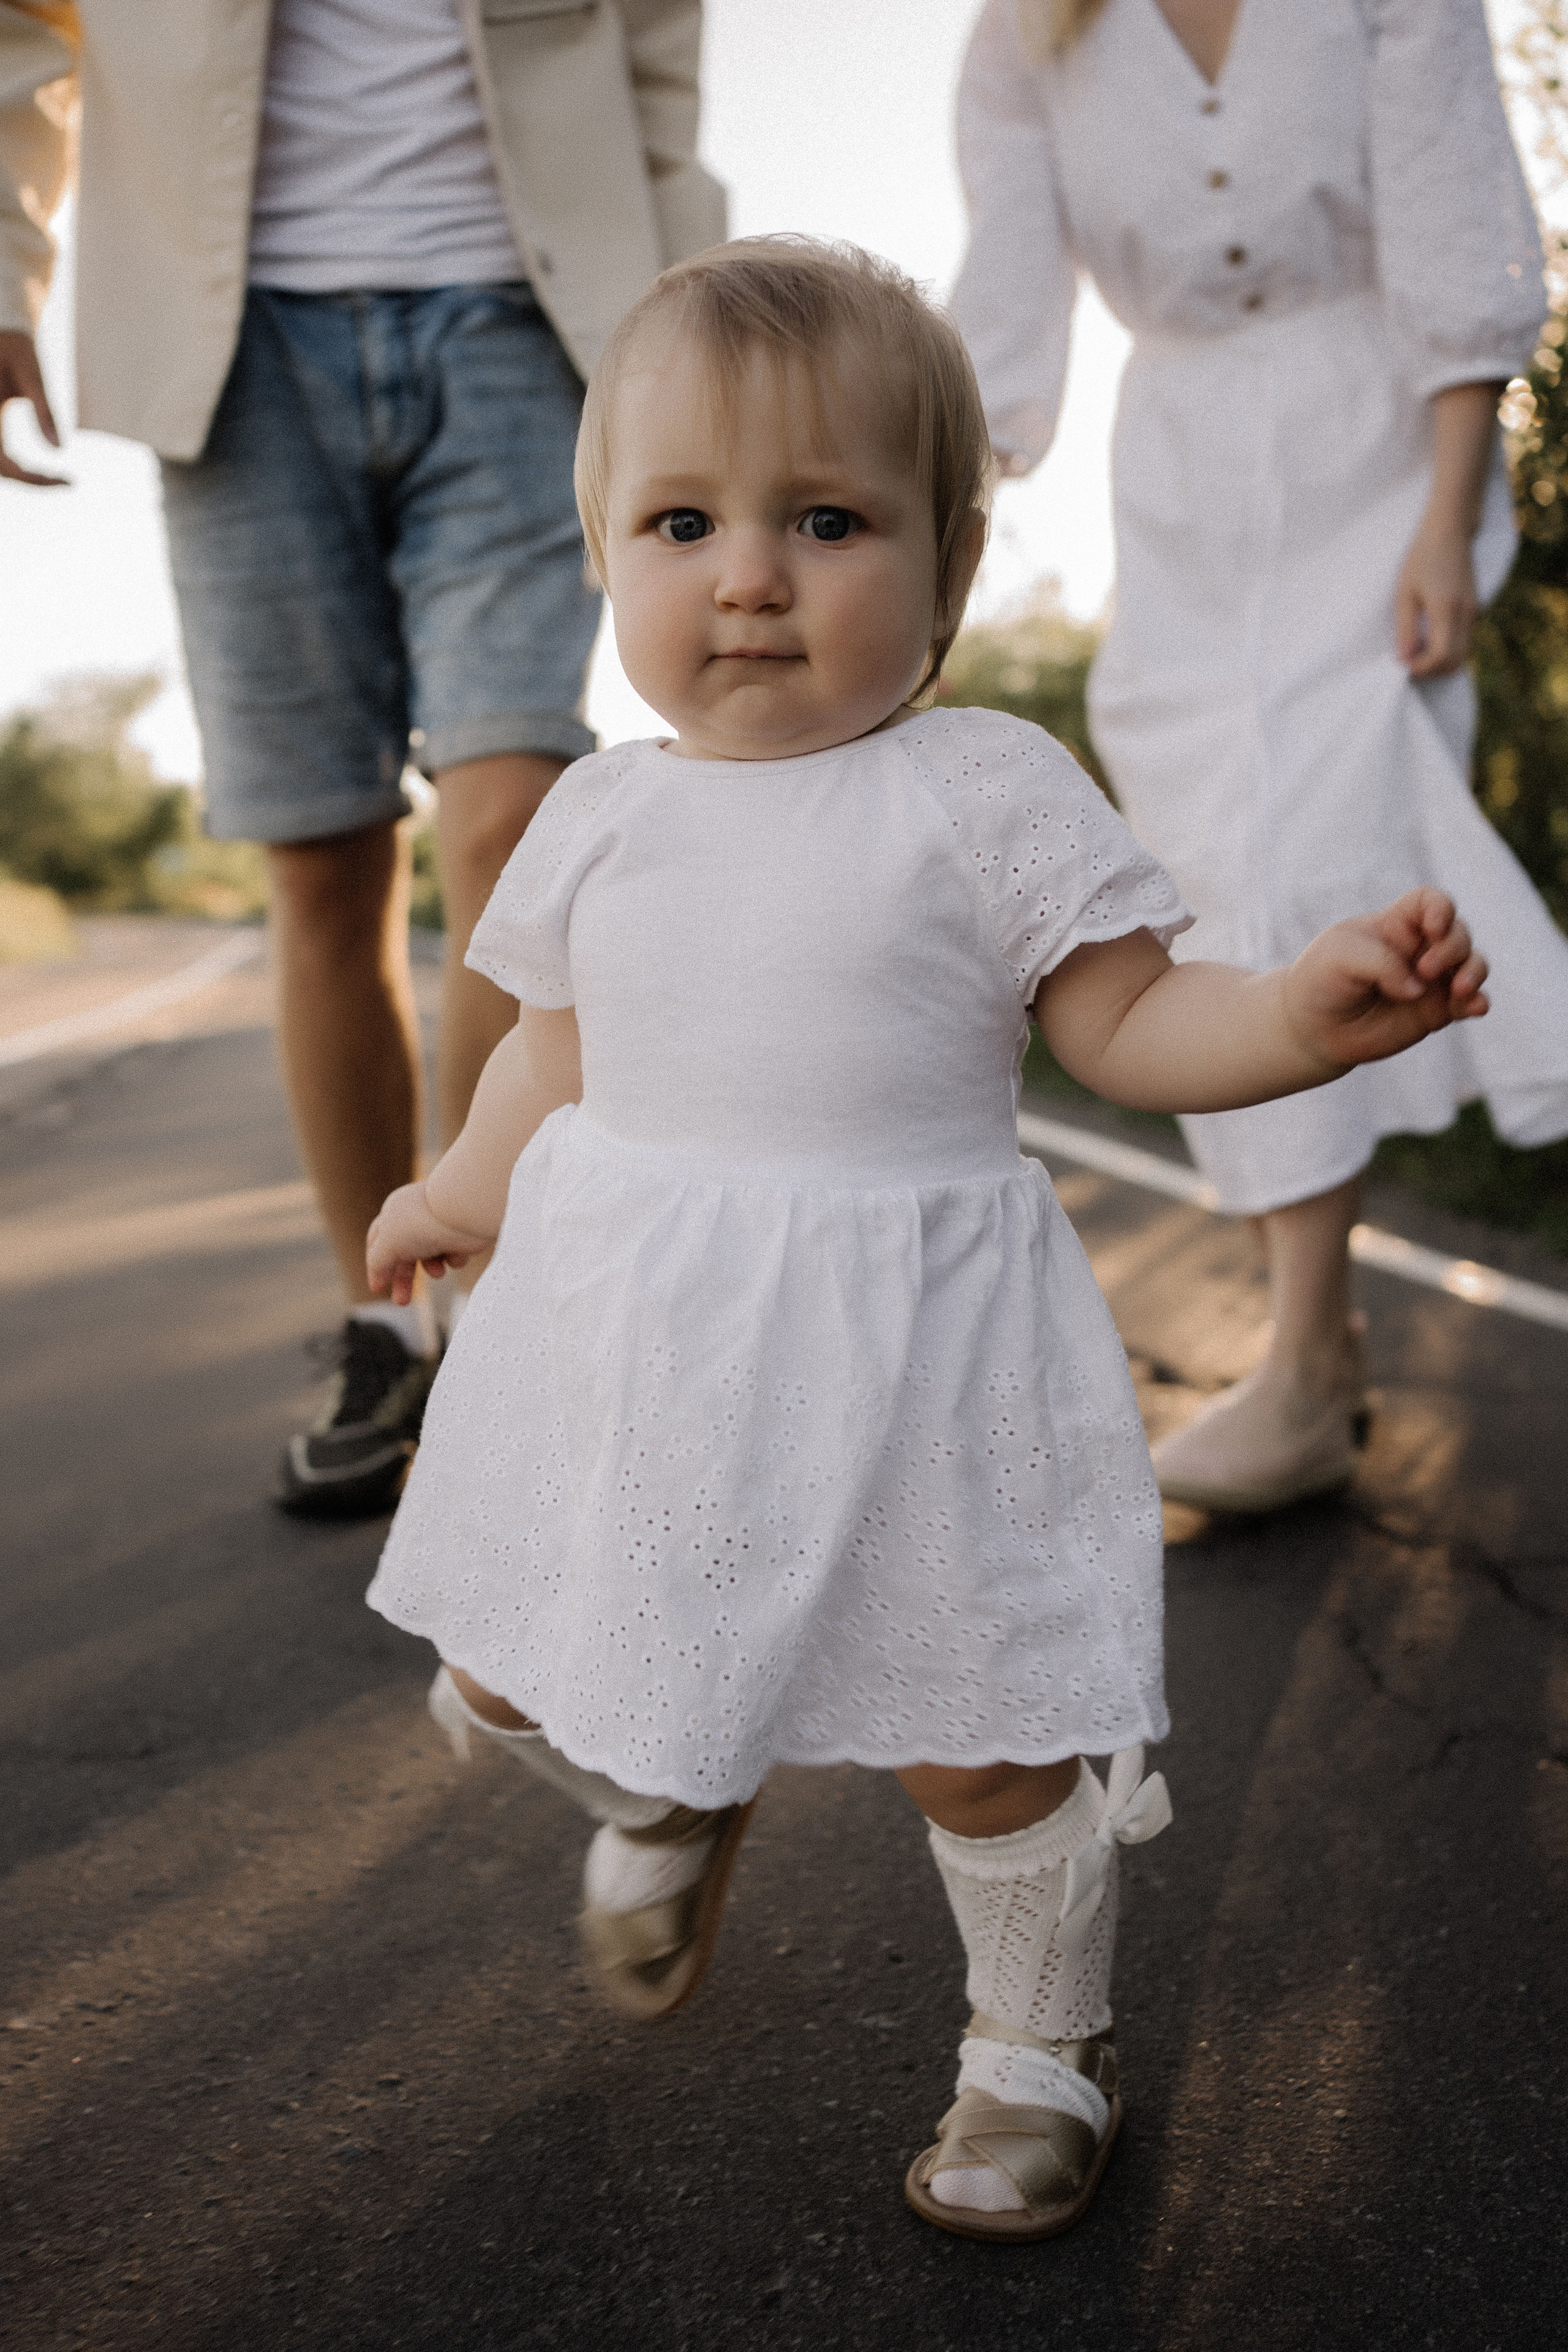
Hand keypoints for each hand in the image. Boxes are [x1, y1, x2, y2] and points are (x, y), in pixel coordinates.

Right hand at [0, 331, 66, 485]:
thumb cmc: (13, 346)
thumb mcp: (31, 371)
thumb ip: (44, 409)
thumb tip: (60, 448)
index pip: (6, 465)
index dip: (35, 480)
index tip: (67, 480)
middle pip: (0, 471)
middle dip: (30, 480)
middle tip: (63, 480)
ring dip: (21, 474)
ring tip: (53, 474)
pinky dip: (14, 464)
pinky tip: (36, 465)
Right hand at [367, 1181, 490, 1307]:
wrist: (466, 1212)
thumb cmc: (422, 1223)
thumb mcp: (388, 1245)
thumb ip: (377, 1262)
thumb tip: (378, 1275)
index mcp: (393, 1213)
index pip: (377, 1241)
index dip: (376, 1265)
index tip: (377, 1288)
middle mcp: (415, 1218)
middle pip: (404, 1254)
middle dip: (403, 1278)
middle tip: (402, 1301)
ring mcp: (439, 1225)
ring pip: (430, 1257)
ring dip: (432, 1268)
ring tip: (438, 1272)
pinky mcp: (461, 1233)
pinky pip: (453, 1255)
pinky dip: (453, 1259)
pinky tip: (456, 1253)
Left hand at [1284, 888, 1488, 1073]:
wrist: (1315, 1027)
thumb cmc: (1324, 979)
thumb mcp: (1341, 957)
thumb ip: (1382, 964)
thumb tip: (1419, 989)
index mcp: (1398, 924)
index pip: (1432, 902)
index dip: (1441, 908)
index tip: (1432, 927)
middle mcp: (1421, 948)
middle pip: (1458, 933)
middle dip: (1452, 948)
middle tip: (1424, 970)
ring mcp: (1432, 980)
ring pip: (1473, 965)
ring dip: (1474, 972)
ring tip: (1459, 990)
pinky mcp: (1437, 1010)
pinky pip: (1470, 1003)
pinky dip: (1479, 1003)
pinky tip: (1477, 1009)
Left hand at [1394, 518, 1477, 677]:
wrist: (1450, 531)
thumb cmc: (1422, 558)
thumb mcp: (1404, 593)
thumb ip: (1405, 629)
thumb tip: (1404, 659)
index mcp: (1448, 610)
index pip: (1442, 656)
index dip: (1421, 668)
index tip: (1402, 665)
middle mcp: (1467, 615)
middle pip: (1455, 662)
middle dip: (1431, 671)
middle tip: (1408, 665)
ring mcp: (1474, 613)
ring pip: (1462, 655)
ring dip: (1439, 663)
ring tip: (1415, 654)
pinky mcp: (1475, 610)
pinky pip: (1464, 642)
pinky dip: (1447, 651)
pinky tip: (1427, 642)